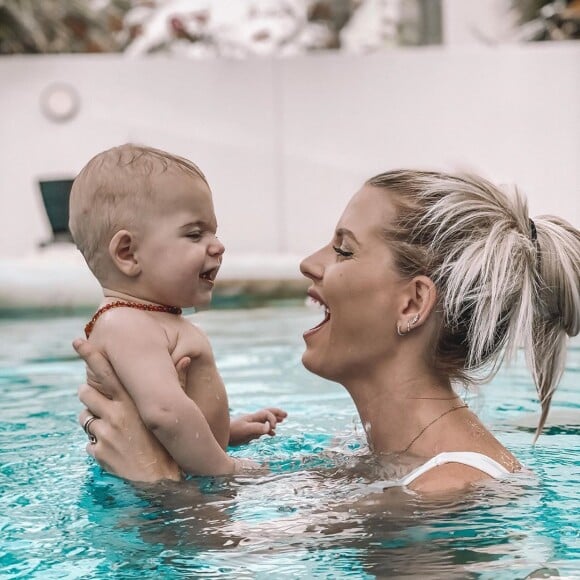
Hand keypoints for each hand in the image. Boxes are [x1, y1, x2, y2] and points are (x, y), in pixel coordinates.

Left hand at [74, 338, 188, 482]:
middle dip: (89, 394)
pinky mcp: (98, 452)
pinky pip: (90, 442)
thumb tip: (188, 357)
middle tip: (100, 400)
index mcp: (131, 401)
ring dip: (94, 420)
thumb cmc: (170, 443)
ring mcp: (105, 434)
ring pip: (84, 417)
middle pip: (86, 392)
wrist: (162, 480)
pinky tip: (117, 450)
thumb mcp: (172, 412)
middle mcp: (115, 414)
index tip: (77, 341)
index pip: (105, 371)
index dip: (89, 354)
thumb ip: (179, 382)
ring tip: (112, 429)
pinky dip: (99, 444)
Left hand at [228, 407, 286, 446]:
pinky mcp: (248, 432)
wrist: (220, 436)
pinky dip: (268, 430)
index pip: (266, 413)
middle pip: (267, 413)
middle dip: (277, 413)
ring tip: (283, 421)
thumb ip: (257, 428)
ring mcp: (251, 425)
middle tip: (286, 415)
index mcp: (253, 417)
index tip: (274, 428)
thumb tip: (270, 428)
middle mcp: (253, 419)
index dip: (273, 419)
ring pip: (265, 420)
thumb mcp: (245, 430)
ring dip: (274, 420)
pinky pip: (261, 428)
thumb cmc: (232, 432)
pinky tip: (272, 434)